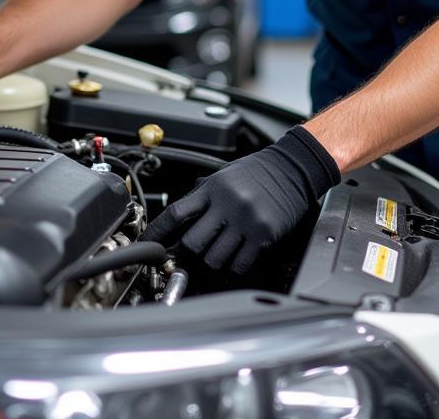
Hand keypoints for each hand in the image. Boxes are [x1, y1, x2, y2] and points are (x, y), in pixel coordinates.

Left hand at [141, 127, 339, 273]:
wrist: (292, 168)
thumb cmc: (256, 173)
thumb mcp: (222, 177)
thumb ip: (201, 197)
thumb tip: (176, 223)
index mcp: (212, 188)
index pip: (176, 214)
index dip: (156, 234)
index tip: (147, 246)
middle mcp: (227, 204)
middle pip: (192, 244)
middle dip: (184, 258)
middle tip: (182, 263)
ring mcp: (246, 221)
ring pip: (214, 260)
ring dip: (208, 267)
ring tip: (210, 263)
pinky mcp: (264, 235)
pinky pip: (240, 265)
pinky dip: (231, 271)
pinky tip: (231, 263)